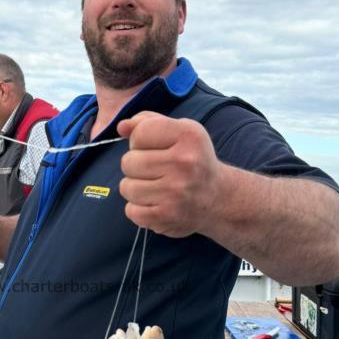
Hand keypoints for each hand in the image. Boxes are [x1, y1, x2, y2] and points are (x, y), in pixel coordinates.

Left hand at [118, 112, 221, 237]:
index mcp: (188, 136)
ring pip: (126, 187)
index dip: (139, 141)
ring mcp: (175, 192)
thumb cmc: (192, 160)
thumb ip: (148, 123)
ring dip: (135, 188)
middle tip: (155, 172)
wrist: (217, 198)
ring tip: (154, 188)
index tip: (154, 149)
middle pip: (128, 162)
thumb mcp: (179, 132)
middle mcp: (184, 163)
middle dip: (135, 167)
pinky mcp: (167, 216)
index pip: (140, 132)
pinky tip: (155, 204)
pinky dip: (137, 209)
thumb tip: (121, 127)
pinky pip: (131, 211)